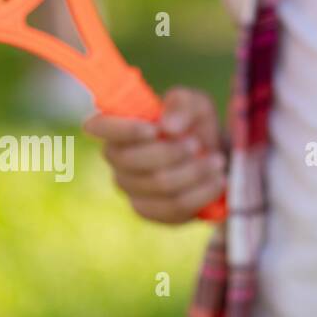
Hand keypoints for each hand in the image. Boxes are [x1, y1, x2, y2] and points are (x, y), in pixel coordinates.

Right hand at [83, 87, 226, 223]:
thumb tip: (169, 127)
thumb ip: (182, 106)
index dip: (124, 130)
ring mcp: (130, 189)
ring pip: (159, 184)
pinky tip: (217, 181)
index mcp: (117, 127)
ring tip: (217, 161)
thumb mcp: (194, 104)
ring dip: (194, 172)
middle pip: (134, 161)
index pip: (98, 127)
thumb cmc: (193, 125)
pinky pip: (173, 208)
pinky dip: (201, 194)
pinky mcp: (150, 212)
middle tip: (197, 143)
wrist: (213, 158)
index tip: (155, 130)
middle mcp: (116, 159)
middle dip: (172, 152)